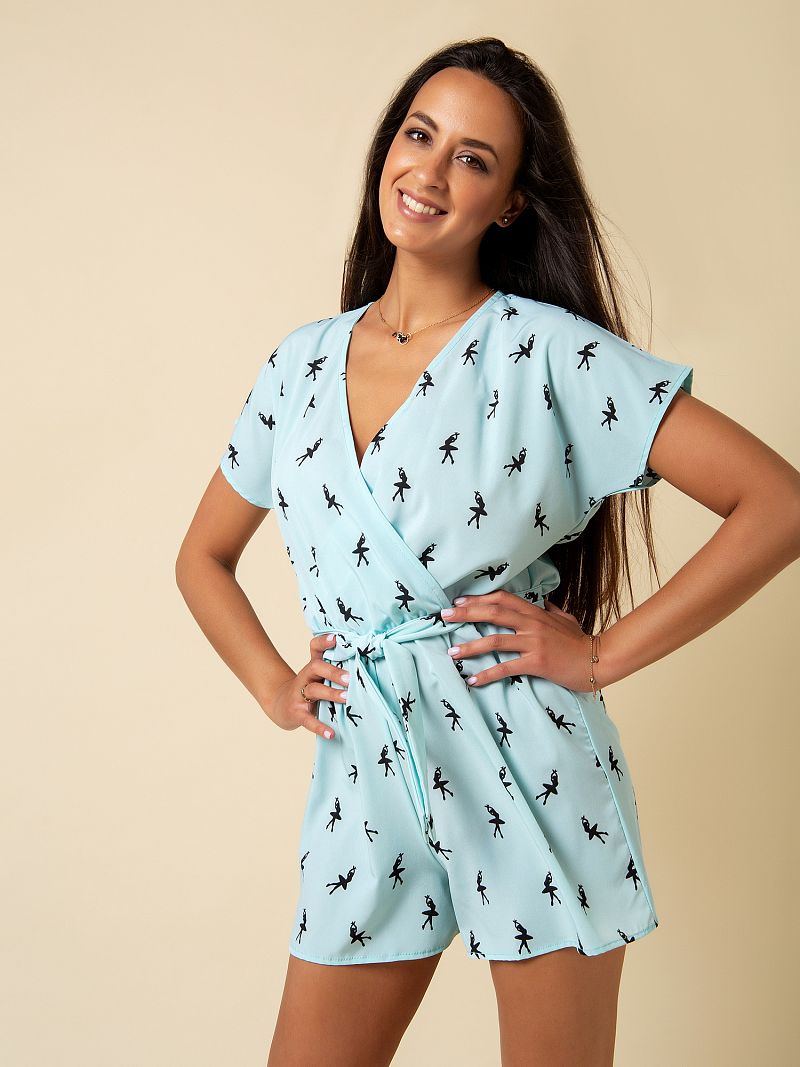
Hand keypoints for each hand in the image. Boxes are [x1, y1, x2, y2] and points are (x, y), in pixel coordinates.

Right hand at [268, 633, 348, 739]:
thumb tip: (366, 669)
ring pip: (314, 690)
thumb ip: (336, 672)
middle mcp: (305, 677)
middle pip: (316, 667)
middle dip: (333, 671)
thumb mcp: (318, 677)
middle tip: (350, 678)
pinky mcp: (297, 713)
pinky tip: (331, 734)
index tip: (336, 638)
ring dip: (331, 694)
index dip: (323, 641)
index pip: (315, 648)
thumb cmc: (308, 690)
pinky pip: (308, 720)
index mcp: (313, 667)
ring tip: (347, 698)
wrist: (280, 706)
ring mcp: (299, 695)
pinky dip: (320, 727)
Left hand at [442, 591, 594, 692]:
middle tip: (444, 616)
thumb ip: (552, 611)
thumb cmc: (581, 641)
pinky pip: (506, 668)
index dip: (479, 599)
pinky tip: (472, 679)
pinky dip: (487, 674)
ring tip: (452, 652)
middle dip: (466, 614)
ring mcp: (534, 643)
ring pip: (495, 641)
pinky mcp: (537, 663)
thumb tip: (546, 602)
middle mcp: (532, 624)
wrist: (598, 660)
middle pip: (492, 613)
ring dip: (470, 646)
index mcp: (535, 613)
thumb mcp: (566, 620)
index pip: (502, 599)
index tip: (459, 601)